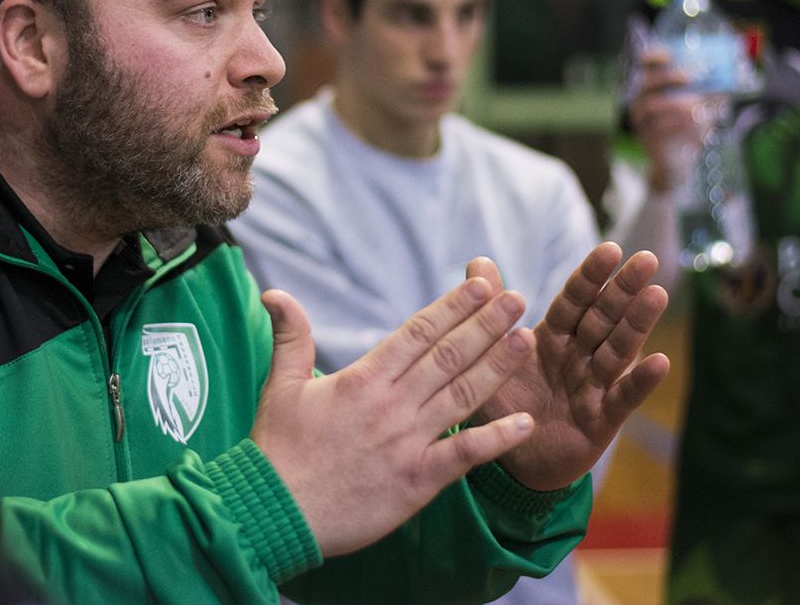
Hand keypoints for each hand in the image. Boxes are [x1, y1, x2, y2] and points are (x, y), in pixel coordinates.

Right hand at [251, 276, 539, 556]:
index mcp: (362, 379)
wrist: (274, 513)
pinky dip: (497, 439)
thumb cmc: (277, 450)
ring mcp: (407, 443)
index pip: (417, 333)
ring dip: (497, 367)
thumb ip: (290, 337)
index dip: (452, 307)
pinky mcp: (416, 482)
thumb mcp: (281, 386)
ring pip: (461, 396)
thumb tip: (274, 292)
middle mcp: (391, 405)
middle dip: (486, 325)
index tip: (482, 285)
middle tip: (517, 298)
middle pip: (448, 356)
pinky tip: (526, 423)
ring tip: (526, 339)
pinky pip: (464, 456)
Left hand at [468, 243, 669, 491]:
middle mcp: (578, 357)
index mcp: (552, 338)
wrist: (509, 462)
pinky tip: (660, 361)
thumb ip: (490, 312)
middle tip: (647, 259)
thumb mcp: (489, 356)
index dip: (591, 276)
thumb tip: (478, 261)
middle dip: (624, 289)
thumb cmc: (504, 403)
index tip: (611, 248)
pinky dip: (640, 382)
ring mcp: (593, 387)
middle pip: (604, 318)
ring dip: (638, 324)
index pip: (574, 301)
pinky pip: (622, 398)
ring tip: (657, 295)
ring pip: (618, 351)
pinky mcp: (601, 421)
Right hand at [628, 47, 705, 192]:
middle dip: (668, 77)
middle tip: (690, 77)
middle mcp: (641, 102)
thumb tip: (733, 79)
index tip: (669, 54)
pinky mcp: (647, 139)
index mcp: (654, 89)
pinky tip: (693, 126)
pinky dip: (677, 124)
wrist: (677, 165)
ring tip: (696, 107)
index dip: (654, 56)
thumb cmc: (689, 132)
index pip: (645, 66)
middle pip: (646, 83)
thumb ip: (714, 94)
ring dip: (676, 102)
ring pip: (652, 105)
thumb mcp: (704, 110)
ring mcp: (641, 122)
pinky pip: (658, 127)